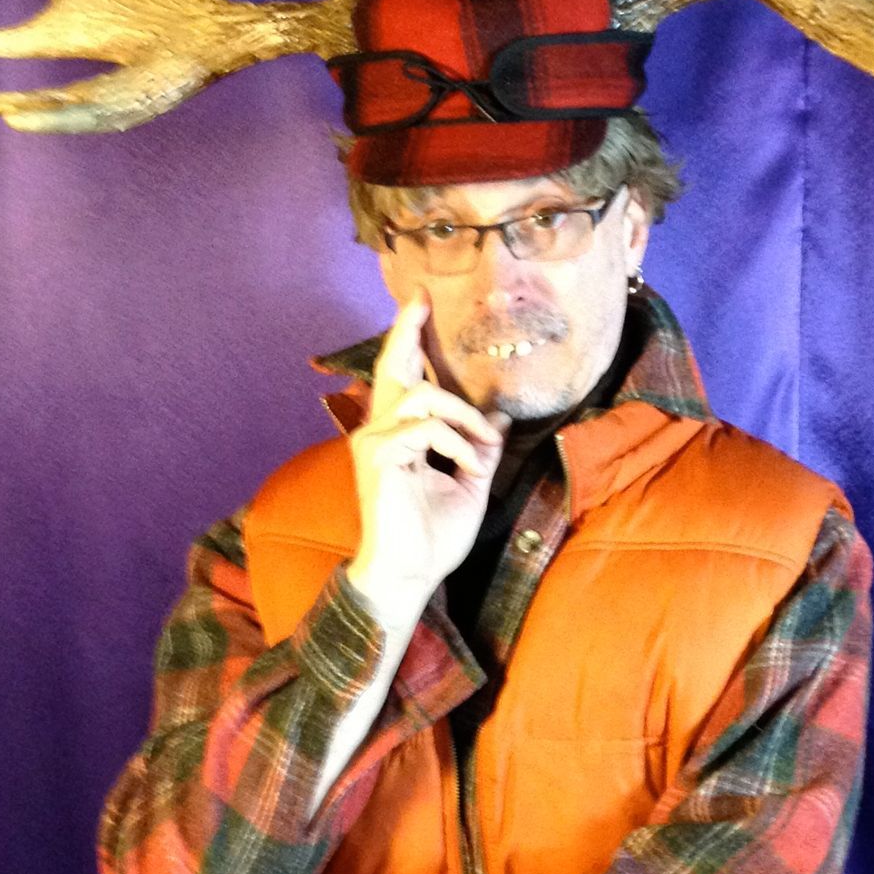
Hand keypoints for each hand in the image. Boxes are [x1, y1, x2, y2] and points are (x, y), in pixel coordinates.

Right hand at [348, 293, 505, 625]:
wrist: (409, 574)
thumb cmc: (434, 536)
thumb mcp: (470, 483)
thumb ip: (481, 448)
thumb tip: (501, 417)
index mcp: (398, 434)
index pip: (403, 377)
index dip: (409, 338)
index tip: (421, 301)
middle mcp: (378, 430)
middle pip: (392, 367)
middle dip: (407, 331)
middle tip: (422, 299)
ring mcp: (373, 441)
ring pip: (423, 397)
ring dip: (463, 419)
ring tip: (481, 451)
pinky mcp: (376, 455)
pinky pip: (425, 429)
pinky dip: (455, 444)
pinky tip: (466, 468)